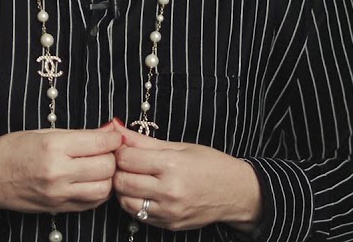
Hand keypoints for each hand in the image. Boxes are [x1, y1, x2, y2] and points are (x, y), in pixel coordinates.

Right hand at [0, 120, 123, 214]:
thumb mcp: (42, 133)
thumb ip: (77, 135)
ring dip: (107, 176)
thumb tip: (107, 131)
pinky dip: (98, 191)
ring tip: (98, 166)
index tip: (114, 135)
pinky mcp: (58, 208)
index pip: (100, 143)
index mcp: (53, 147)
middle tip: (106, 149)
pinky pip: (92, 203)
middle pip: (107, 166)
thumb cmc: (10, 150)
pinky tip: (90, 180)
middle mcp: (58, 172)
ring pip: (104, 188)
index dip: (113, 137)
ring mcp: (59, 194)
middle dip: (112, 156)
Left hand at [112, 126, 261, 231]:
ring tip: (134, 178)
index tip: (124, 148)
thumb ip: (143, 141)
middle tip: (126, 163)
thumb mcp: (179, 146)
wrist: (236, 192)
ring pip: (125, 201)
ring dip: (124, 189)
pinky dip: (134, 203)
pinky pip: (138, 215)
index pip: (126, 159)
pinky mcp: (169, 224)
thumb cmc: (210, 164)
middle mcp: (169, 191)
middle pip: (122, 181)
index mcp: (172, 165)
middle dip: (118, 170)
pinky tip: (144, 192)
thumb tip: (116, 128)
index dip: (120, 151)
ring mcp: (169, 211)